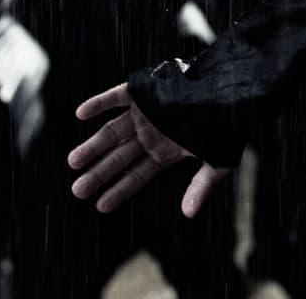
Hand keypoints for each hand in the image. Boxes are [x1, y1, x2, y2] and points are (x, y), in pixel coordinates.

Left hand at [68, 83, 229, 216]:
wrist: (232, 90)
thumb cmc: (227, 126)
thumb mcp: (217, 161)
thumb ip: (201, 185)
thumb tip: (188, 215)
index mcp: (166, 151)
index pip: (137, 175)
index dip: (119, 190)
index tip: (100, 206)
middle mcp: (151, 134)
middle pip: (119, 157)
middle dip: (99, 173)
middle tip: (78, 190)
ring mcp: (145, 112)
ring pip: (112, 132)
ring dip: (92, 146)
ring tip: (73, 162)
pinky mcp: (142, 91)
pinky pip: (116, 97)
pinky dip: (99, 103)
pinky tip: (80, 113)